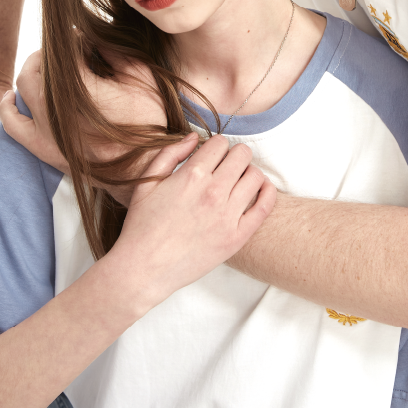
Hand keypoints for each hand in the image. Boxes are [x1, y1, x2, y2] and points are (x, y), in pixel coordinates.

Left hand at [3, 50, 168, 189]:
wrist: (144, 168)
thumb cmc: (149, 120)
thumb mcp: (141, 76)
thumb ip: (113, 51)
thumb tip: (88, 35)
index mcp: (87, 91)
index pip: (66, 51)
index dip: (72, 39)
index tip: (80, 36)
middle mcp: (61, 111)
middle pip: (39, 66)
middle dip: (50, 52)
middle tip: (63, 49)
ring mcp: (48, 132)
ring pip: (23, 88)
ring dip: (31, 70)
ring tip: (43, 66)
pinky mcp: (43, 149)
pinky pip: (12, 124)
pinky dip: (8, 107)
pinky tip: (12, 96)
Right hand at [116, 133, 276, 308]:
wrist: (143, 269)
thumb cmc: (141, 226)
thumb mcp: (147, 182)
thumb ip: (170, 153)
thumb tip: (193, 137)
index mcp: (191, 175)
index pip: (220, 143)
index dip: (215, 146)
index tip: (210, 157)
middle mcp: (213, 192)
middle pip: (242, 155)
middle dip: (233, 156)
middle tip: (224, 167)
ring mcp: (227, 216)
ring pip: (255, 176)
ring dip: (248, 173)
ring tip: (237, 181)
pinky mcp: (236, 237)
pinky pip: (265, 206)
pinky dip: (267, 192)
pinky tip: (259, 189)